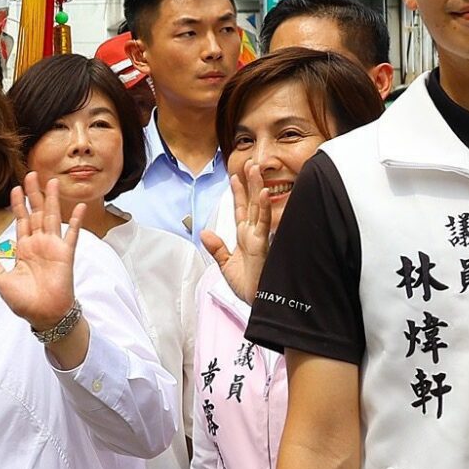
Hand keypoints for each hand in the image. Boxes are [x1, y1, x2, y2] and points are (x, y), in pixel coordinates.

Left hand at [0, 173, 84, 332]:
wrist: (44, 315)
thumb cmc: (24, 301)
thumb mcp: (2, 281)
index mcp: (24, 249)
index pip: (20, 221)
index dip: (18, 205)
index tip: (15, 189)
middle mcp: (39, 244)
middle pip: (36, 213)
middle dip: (33, 194)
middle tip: (31, 174)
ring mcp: (53, 247)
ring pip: (52, 217)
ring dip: (52, 200)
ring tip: (52, 182)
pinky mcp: (66, 254)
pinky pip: (72, 234)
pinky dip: (76, 221)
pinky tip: (80, 207)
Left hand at [200, 161, 269, 304]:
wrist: (260, 305)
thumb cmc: (249, 288)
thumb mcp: (226, 267)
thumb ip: (217, 249)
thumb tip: (205, 233)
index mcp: (246, 238)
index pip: (241, 210)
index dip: (238, 193)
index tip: (235, 176)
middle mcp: (254, 235)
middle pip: (250, 204)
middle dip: (250, 183)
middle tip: (250, 163)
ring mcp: (260, 239)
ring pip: (257, 208)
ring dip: (256, 188)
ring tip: (255, 169)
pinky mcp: (263, 247)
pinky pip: (263, 224)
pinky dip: (263, 209)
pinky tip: (263, 194)